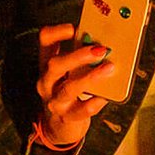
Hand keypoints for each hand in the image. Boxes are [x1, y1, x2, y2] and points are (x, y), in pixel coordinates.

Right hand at [35, 22, 112, 146]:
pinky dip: (95, 102)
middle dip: (78, 56)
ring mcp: (55, 101)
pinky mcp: (67, 117)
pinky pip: (82, 110)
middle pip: (55, 64)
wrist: (60, 127)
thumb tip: (107, 43)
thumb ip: (83, 59)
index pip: (45, 41)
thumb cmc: (70, 93)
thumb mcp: (71, 72)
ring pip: (69, 88)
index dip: (58, 32)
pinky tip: (106, 96)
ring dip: (91, 77)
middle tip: (100, 50)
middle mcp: (47, 82)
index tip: (75, 27)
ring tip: (109, 69)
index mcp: (47, 64)